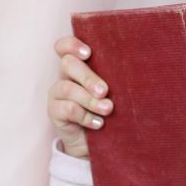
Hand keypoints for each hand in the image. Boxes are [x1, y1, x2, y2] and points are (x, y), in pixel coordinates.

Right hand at [47, 34, 112, 159]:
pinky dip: (86, 116)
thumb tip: (131, 75)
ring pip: (67, 88)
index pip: (64, 46)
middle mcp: (65, 76)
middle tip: (105, 91)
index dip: (72, 45)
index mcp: (78, 65)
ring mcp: (57, 93)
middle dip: (88, 77)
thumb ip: (113, 79)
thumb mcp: (111, 91)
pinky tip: (99, 123)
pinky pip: (68, 109)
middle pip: (68, 64)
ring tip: (107, 109)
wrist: (96, 140)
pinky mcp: (54, 112)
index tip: (88, 53)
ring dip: (90, 99)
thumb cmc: (107, 108)